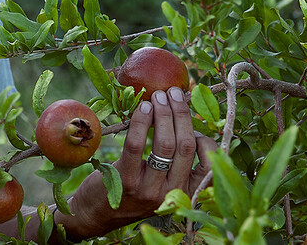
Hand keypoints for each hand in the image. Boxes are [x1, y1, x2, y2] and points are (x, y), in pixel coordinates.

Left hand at [57, 86, 217, 238]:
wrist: (96, 214)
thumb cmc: (132, 191)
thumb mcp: (160, 182)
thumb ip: (174, 162)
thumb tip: (183, 118)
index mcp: (184, 193)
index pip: (210, 168)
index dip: (206, 141)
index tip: (194, 123)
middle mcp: (170, 193)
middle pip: (185, 147)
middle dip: (181, 114)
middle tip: (173, 93)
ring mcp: (148, 188)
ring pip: (165, 144)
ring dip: (163, 114)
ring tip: (158, 97)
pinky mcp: (125, 181)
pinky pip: (136, 145)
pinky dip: (141, 122)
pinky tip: (142, 108)